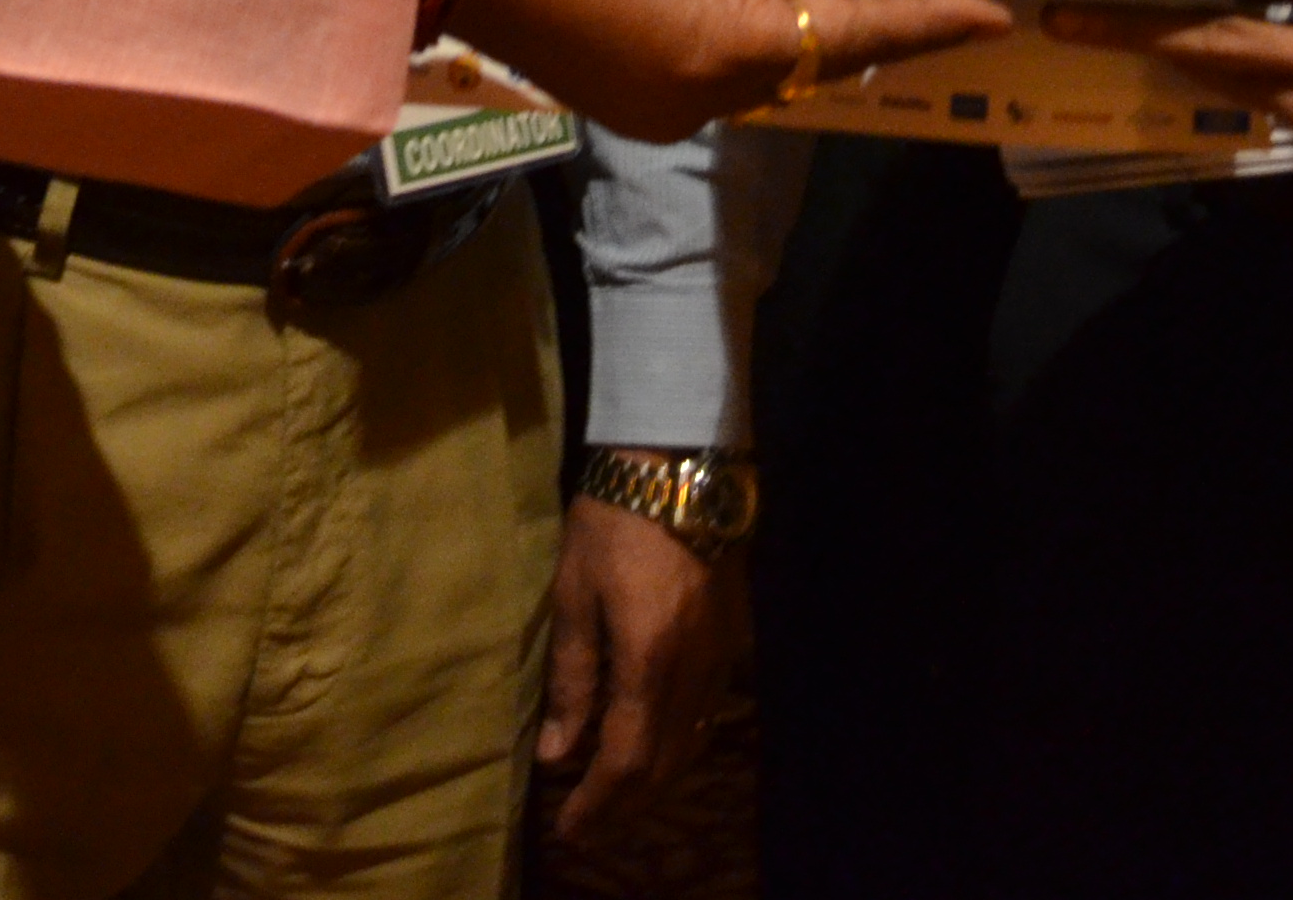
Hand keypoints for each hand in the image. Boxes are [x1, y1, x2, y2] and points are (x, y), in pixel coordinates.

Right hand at [451, 0, 1007, 142]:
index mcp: (714, 45)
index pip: (849, 36)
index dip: (926, 22)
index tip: (993, 14)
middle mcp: (694, 99)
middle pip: (810, 63)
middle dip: (870, 26)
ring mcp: (656, 110)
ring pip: (764, 73)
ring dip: (804, 31)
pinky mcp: (625, 104)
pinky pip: (715, 77)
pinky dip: (748, 38)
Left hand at [536, 494, 726, 843]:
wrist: (679, 465)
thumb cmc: (611, 521)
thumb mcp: (573, 593)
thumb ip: (571, 678)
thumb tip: (557, 753)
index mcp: (649, 658)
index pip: (625, 759)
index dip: (597, 802)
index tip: (568, 827)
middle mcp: (695, 669)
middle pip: (664, 764)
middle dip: (624, 804)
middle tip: (587, 825)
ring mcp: (723, 655)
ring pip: (692, 745)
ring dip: (654, 782)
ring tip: (615, 799)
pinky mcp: (735, 639)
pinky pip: (709, 715)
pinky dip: (680, 746)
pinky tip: (657, 749)